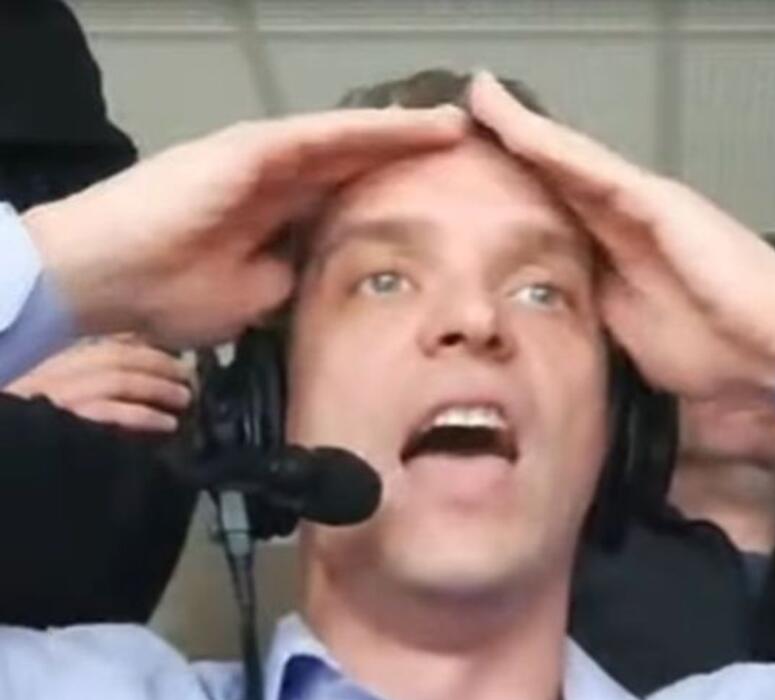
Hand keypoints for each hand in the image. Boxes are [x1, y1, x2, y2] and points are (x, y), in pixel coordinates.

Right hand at [5, 335, 192, 432]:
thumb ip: (95, 380)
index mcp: (59, 363)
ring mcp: (62, 396)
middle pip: (116, 357)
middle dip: (158, 364)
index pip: (106, 346)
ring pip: (118, 380)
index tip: (174, 359)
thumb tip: (141, 376)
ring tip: (185, 398)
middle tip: (188, 376)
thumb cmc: (40, 424)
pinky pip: (111, 413)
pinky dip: (144, 416)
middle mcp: (58, 373)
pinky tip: (167, 424)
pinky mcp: (67, 422)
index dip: (145, 350)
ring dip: (158, 388)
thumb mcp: (62, 392)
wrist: (15, 446)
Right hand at [21, 105, 467, 347]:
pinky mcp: (253, 148)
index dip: (396, 197)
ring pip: (348, 141)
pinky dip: (371, 131)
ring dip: (403, 134)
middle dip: (410, 158)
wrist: (107, 281)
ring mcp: (264, 157)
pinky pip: (324, 136)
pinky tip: (416, 126)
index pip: (349, 199)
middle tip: (470, 153)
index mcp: (276, 214)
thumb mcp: (253, 300)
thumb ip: (293, 282)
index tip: (448, 206)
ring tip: (456, 128)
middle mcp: (276, 177)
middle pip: (357, 163)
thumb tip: (325, 283)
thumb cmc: (168, 296)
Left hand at [468, 72, 774, 398]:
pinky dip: (553, 146)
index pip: (564, 210)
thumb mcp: (631, 335)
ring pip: (573, 162)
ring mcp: (648, 205)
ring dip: (525, 130)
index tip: (478, 173)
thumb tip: (552, 315)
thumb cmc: (720, 352)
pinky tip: (516, 126)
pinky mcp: (659, 203)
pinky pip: (595, 170)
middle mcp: (634, 218)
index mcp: (626, 251)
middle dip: (517, 144)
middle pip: (563, 174)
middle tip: (472, 111)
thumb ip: (595, 311)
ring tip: (483, 98)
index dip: (523, 187)